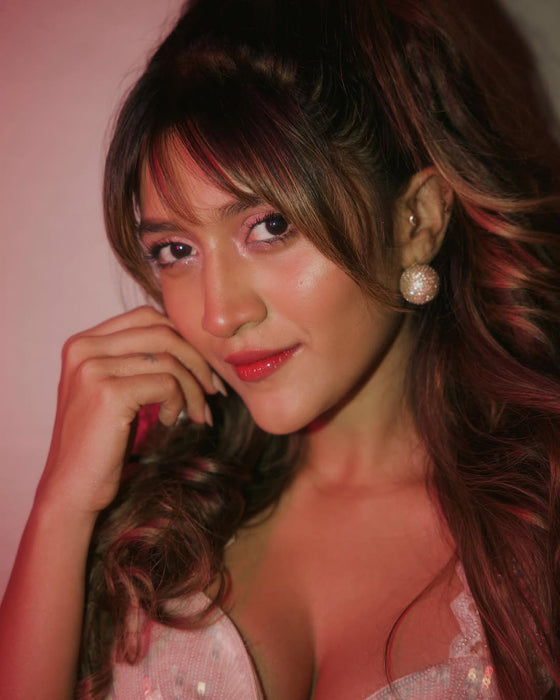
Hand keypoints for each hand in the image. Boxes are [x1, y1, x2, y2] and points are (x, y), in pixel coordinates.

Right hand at [37, 305, 221, 515]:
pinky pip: (167, 383)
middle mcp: (84, 349)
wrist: (73, 487)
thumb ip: (137, 360)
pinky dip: (180, 402)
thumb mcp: (116, 389)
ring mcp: (93, 368)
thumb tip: (192, 343)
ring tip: (197, 413)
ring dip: (194, 388)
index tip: (203, 370)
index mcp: (83, 342)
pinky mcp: (108, 393)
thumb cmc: (102, 441)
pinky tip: (171, 421)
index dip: (183, 339)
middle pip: (163, 332)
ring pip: (169, 360)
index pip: (148, 317)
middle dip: (197, 361)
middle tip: (213, 391)